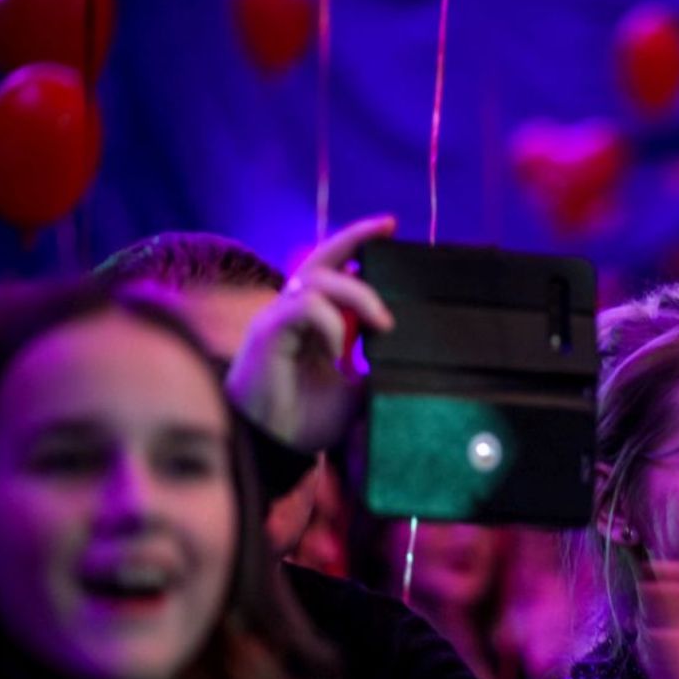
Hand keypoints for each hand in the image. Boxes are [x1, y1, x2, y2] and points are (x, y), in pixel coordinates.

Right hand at [226, 215, 396, 450]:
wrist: (274, 449)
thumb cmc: (306, 420)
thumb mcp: (355, 393)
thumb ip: (375, 370)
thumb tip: (412, 361)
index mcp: (315, 320)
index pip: (336, 270)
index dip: (360, 247)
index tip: (392, 229)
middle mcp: (294, 312)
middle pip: (322, 259)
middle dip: (355, 238)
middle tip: (389, 229)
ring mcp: (278, 320)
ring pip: (316, 279)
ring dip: (357, 294)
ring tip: (383, 325)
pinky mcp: (267, 334)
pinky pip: (302, 308)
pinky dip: (329, 323)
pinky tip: (341, 351)